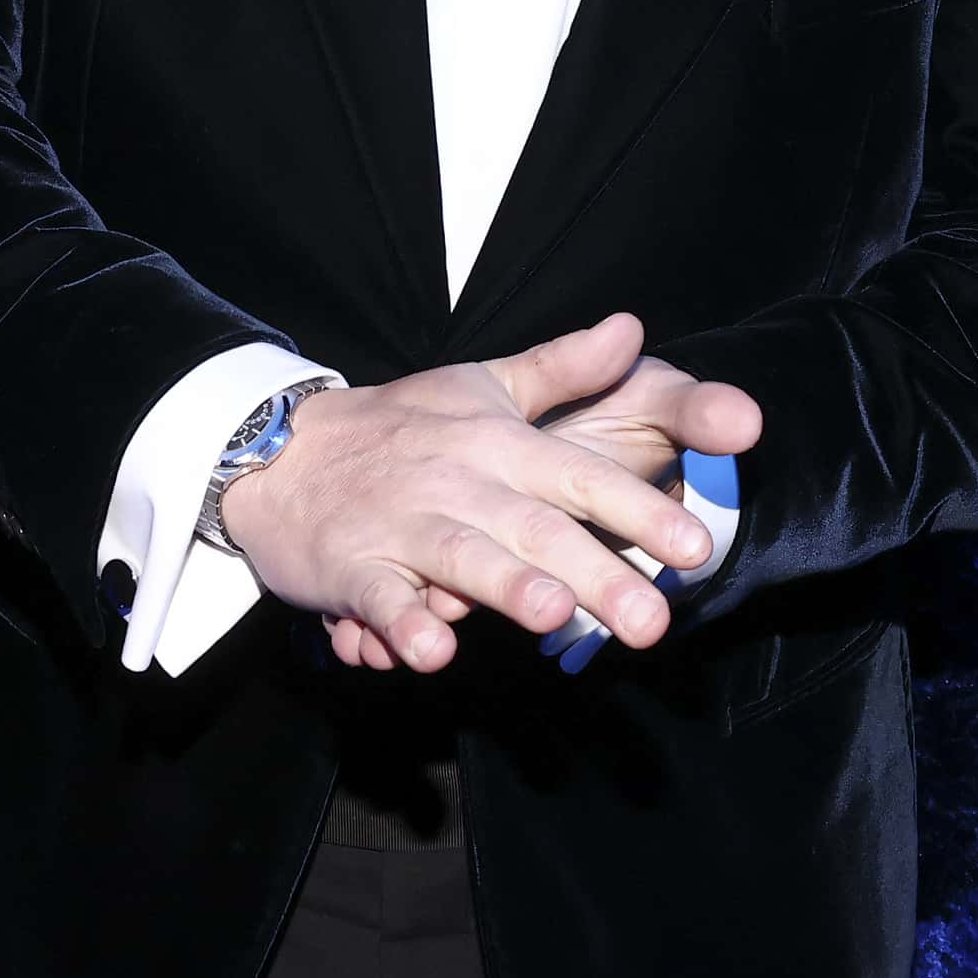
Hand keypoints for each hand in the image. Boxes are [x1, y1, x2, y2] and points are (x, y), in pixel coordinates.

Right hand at [217, 313, 731, 672]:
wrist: (281, 449)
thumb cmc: (399, 424)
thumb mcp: (483, 385)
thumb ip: (563, 367)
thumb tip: (633, 328)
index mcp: (498, 443)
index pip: (581, 477)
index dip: (640, 511)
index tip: (696, 548)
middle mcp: (459, 481)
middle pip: (537, 530)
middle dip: (597, 573)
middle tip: (653, 622)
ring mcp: (403, 524)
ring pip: (462, 556)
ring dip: (506, 585)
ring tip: (556, 613)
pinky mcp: (354, 566)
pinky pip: (381, 596)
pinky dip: (401, 622)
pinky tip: (430, 650)